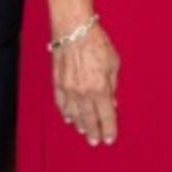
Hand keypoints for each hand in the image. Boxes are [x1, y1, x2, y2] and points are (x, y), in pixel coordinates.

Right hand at [52, 23, 120, 145]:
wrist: (73, 29)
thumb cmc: (97, 42)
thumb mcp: (114, 64)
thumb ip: (113, 86)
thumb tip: (112, 103)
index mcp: (100, 88)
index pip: (106, 116)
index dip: (109, 129)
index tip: (110, 139)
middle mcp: (83, 92)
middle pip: (89, 119)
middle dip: (93, 132)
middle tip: (95, 141)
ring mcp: (68, 89)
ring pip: (73, 114)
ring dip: (79, 125)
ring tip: (84, 132)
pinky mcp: (57, 82)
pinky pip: (61, 104)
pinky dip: (65, 113)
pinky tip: (69, 118)